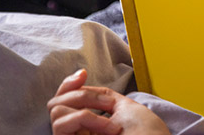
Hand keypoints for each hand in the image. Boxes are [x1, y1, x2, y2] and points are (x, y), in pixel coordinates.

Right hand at [47, 69, 168, 134]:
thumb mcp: (125, 107)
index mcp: (91, 124)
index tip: (84, 74)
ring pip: (56, 112)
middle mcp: (80, 132)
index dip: (69, 84)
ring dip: (85, 110)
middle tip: (107, 104)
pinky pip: (61, 125)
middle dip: (79, 94)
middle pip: (55, 104)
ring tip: (110, 125)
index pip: (65, 100)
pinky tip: (107, 129)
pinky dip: (85, 118)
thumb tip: (80, 77)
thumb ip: (102, 95)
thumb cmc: (147, 133)